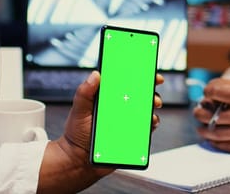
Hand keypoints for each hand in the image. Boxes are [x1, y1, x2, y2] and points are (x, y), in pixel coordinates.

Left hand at [37, 71, 163, 192]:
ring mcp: (127, 121)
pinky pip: (146, 128)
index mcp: (108, 98)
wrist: (79, 159)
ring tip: (151, 105)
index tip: (146, 69)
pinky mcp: (132, 135)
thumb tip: (95, 75)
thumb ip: (85, 93)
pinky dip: (151, 124)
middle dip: (150, 89)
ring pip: (145, 110)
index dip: (136, 74)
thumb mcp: (79, 110)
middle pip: (139, 94)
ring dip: (152, 105)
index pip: (124, 82)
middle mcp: (119, 108)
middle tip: (152, 88)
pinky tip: (149, 122)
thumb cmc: (76, 133)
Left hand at [193, 69, 229, 154]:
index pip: (215, 91)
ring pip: (212, 131)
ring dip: (202, 126)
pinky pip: (222, 145)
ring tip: (201, 124)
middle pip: (209, 112)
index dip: (208, 89)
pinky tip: (212, 136)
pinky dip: (213, 140)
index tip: (210, 91)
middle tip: (201, 107)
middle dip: (201, 108)